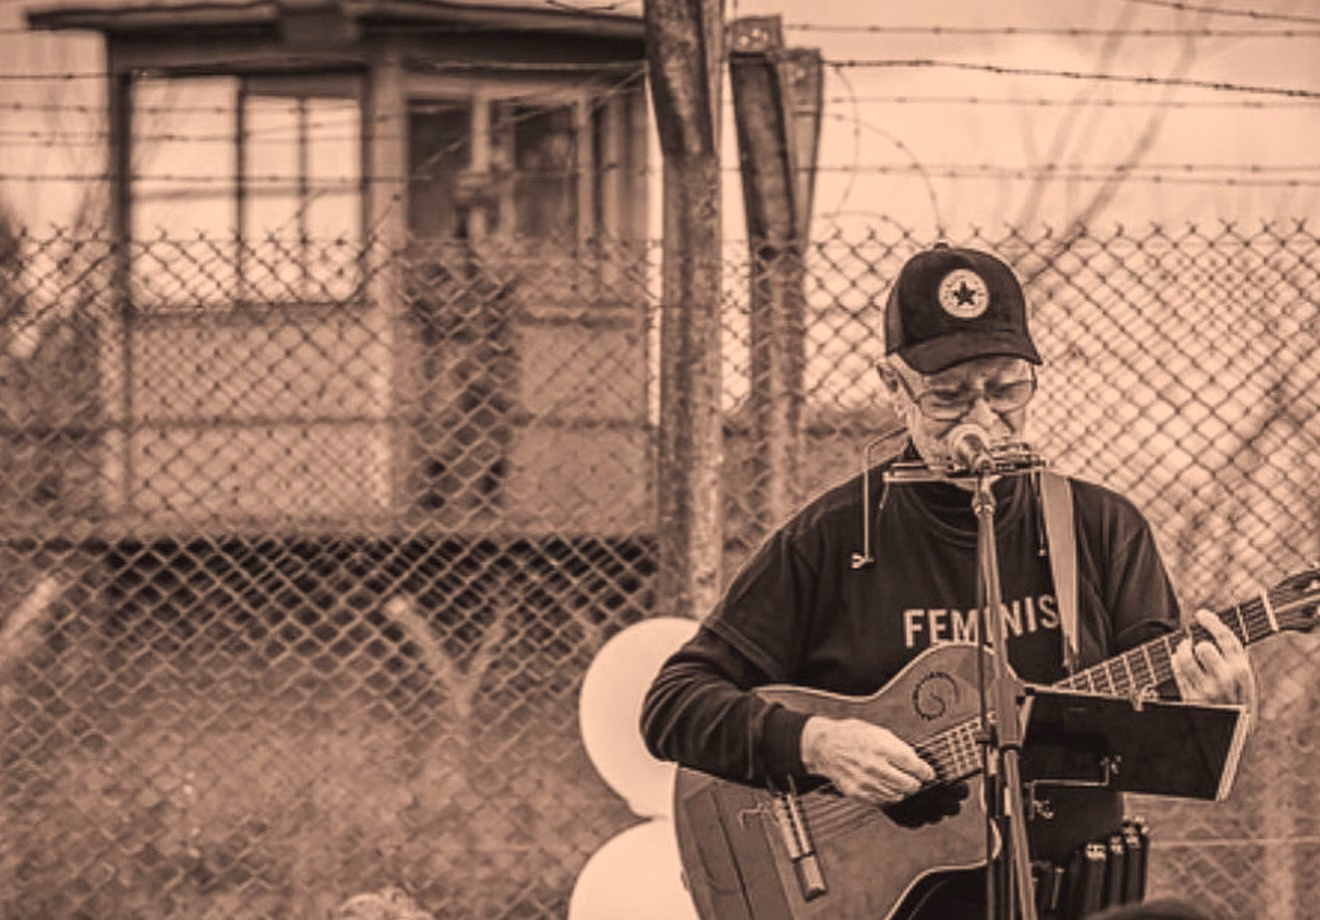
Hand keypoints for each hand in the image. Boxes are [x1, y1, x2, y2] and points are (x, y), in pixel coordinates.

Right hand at [799, 716, 935, 804]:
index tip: (928, 774)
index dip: (925, 772)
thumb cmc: (850, 736)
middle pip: (909, 785)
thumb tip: (916, 761)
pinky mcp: (857, 793)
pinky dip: (887, 795)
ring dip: (901, 790)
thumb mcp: (877, 732)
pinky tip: (883, 786)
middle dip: (915, 782)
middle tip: (914, 779)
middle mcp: (875, 767)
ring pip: (897, 795)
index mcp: (882, 748)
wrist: (824, 746)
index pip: (914, 766)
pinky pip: (882, 801)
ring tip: (897, 781)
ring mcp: (866, 782)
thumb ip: (898, 747)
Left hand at [1172, 609, 1256, 716]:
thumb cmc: (1239, 703)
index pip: (1227, 639)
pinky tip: (1179, 660)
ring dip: (1182, 650)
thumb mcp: (1245, 682)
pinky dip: (1176, 661)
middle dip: (1197, 640)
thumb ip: (1234, 660)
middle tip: (1194, 640)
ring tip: (1184, 649)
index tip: (1201, 613)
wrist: (1233, 734)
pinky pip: (1177, 672)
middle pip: (1204, 647)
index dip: (1212, 622)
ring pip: (1185, 659)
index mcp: (1242, 671)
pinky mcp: (1191, 698)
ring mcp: (1206, 690)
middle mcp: (1225, 680)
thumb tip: (1215, 632)